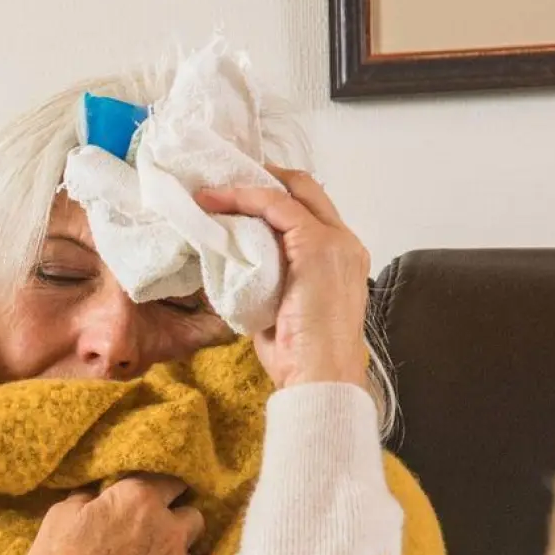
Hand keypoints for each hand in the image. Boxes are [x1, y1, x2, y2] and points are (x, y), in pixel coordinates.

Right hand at [5, 475, 201, 554]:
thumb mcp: (59, 518)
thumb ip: (88, 500)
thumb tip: (98, 497)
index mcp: (137, 497)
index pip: (169, 479)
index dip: (158, 488)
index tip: (148, 496)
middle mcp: (166, 525)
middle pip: (190, 512)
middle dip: (176, 517)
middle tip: (152, 530)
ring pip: (192, 547)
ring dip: (177, 549)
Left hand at [193, 165, 370, 388]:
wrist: (320, 377)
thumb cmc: (299, 357)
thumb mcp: (279, 306)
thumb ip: (268, 279)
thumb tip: (231, 265)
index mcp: (341, 257)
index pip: (310, 209)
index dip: (275, 194)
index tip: (236, 194)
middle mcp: (344, 243)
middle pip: (305, 189)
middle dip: (264, 177)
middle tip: (221, 179)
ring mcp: (335, 242)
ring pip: (289, 193)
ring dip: (245, 187)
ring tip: (209, 191)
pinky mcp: (317, 245)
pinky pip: (275, 206)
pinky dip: (243, 198)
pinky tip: (216, 203)